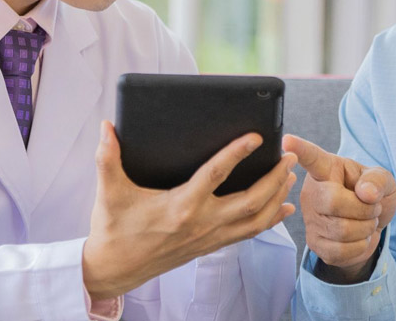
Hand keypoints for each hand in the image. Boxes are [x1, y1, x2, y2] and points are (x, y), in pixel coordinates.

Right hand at [81, 121, 297, 300]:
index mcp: (180, 206)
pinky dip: (269, 220)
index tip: (256, 137)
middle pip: (250, 200)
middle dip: (274, 177)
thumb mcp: (110, 192)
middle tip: (289, 156)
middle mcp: (201, 223)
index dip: (237, 153)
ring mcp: (209, 237)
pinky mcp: (210, 246)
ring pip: (255, 220)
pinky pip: (248, 234)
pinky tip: (281, 208)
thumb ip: (107, 157)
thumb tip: (106, 127)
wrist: (115, 268)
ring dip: (276, 197)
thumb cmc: (113, 229)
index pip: (215, 174)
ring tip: (289, 176)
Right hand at [283, 135, 395, 283]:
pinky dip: (360, 246)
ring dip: (366, 228)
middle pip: (332, 202)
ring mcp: (311, 219)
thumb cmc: (372, 195)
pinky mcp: (315, 243)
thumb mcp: (382, 180)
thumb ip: (377, 181)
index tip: (287, 140)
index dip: (300, 148)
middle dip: (364, 209)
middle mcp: (313, 192)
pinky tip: (358, 238)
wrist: (372, 226)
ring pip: (340, 229)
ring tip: (366, 221)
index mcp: (326, 169)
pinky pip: (340, 250)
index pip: (312, 158)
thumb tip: (366, 193)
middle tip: (373, 208)